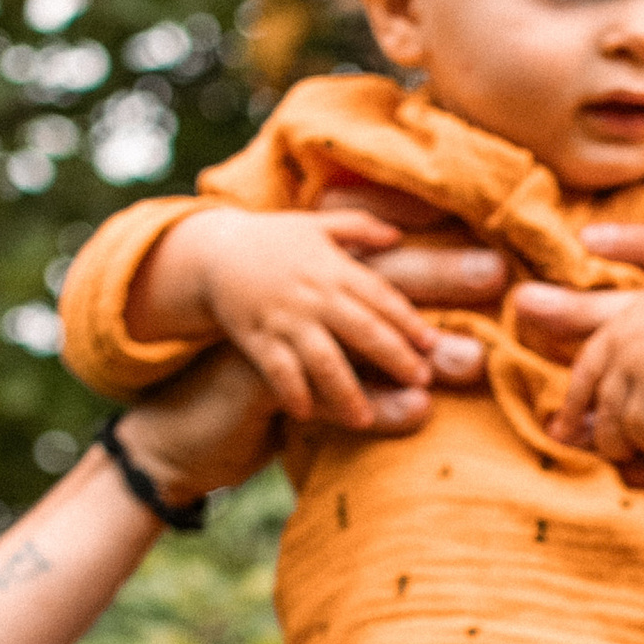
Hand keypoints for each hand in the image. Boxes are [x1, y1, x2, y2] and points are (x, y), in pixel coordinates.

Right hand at [169, 205, 443, 429]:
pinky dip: (293, 391)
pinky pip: (278, 370)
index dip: (407, 321)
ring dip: (346, 390)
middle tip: (422, 381)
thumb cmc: (272, 239)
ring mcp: (284, 319)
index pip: (380, 296)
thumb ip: (359, 227)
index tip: (431, 344)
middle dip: (393, 356)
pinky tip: (308, 414)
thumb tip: (398, 237)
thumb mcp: (316, 224)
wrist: (212, 251)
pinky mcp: (255, 338)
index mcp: (333, 267)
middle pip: (362, 329)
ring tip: (365, 418)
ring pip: (323, 359)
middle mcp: (313, 295)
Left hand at [517, 264, 643, 458]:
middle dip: (616, 445)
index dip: (571, 414)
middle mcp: (628, 357)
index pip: (579, 383)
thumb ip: (618, 346)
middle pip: (607, 422)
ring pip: (639, 434)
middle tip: (636, 449)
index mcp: (613, 336)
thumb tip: (589, 378)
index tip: (565, 435)